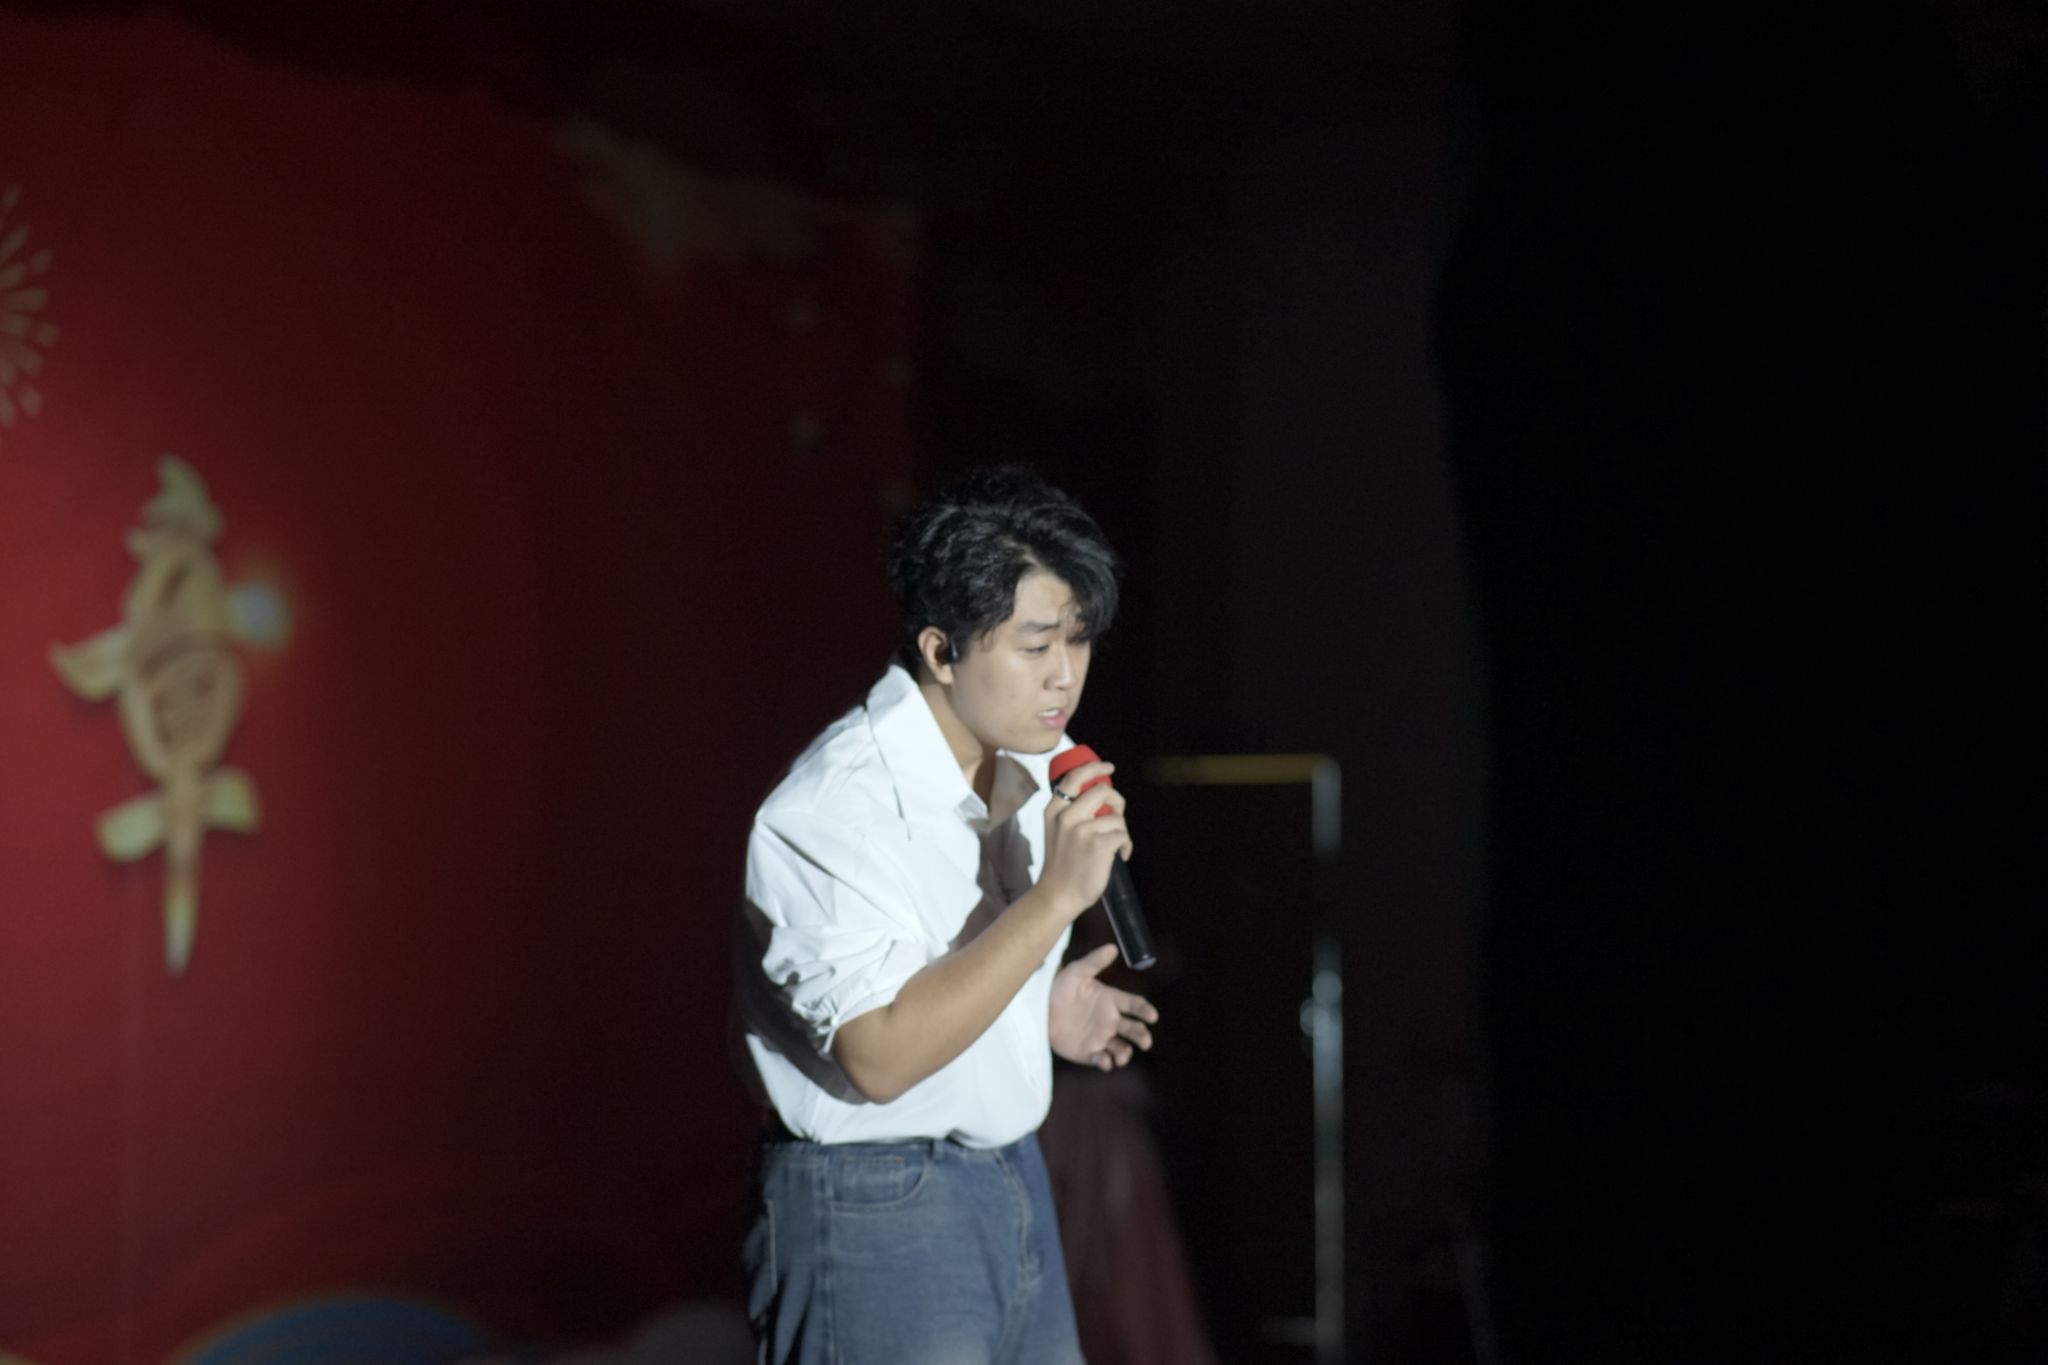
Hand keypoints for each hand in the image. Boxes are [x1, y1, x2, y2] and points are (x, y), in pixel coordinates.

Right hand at [1038, 761, 1131, 920]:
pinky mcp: (1099, 845)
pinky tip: (1121, 856)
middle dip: (1117, 800)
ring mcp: (1082, 831)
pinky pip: (1124, 836)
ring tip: (1116, 845)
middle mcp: (1066, 817)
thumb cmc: (1062, 864)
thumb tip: (1103, 796)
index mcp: (1053, 811)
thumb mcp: (1056, 831)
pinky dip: (1126, 846)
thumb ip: (1071, 813)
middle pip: (1102, 790)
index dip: (1094, 768)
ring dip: (1122, 831)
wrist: (1058, 895)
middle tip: (1118, 815)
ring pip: (1117, 817)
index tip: (1109, 767)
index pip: (1074, 778)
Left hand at [1049, 943, 1158, 1070]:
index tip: (1152, 1016)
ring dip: (1126, 1054)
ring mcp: (1101, 1037)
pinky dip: (1106, 1063)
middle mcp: (1110, 1020)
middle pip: (1134, 1030)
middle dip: (1142, 1036)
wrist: (1039, 1010)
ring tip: (1121, 1055)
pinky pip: (1103, 1060)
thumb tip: (1113, 947)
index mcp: (1111, 1000)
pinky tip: (1103, 1060)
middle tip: (1145, 1041)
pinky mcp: (1089, 1052)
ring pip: (1122, 1049)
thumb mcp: (1076, 972)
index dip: (1145, 1010)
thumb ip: (1094, 962)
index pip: (1135, 1005)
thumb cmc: (1059, 988)